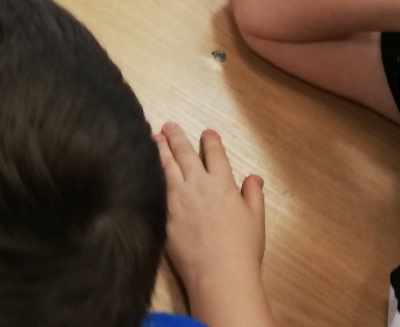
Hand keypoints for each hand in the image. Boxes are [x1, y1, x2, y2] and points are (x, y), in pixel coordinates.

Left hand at [156, 123, 273, 326]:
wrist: (219, 273)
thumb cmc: (242, 249)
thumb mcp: (256, 220)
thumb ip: (253, 195)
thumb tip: (254, 177)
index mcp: (222, 184)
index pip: (215, 154)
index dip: (210, 141)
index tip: (206, 133)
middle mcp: (198, 185)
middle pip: (185, 154)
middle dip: (176, 137)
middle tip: (169, 126)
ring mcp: (177, 197)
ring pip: (166, 165)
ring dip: (160, 149)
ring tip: (154, 138)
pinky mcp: (162, 211)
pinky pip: (154, 186)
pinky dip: (149, 172)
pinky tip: (144, 166)